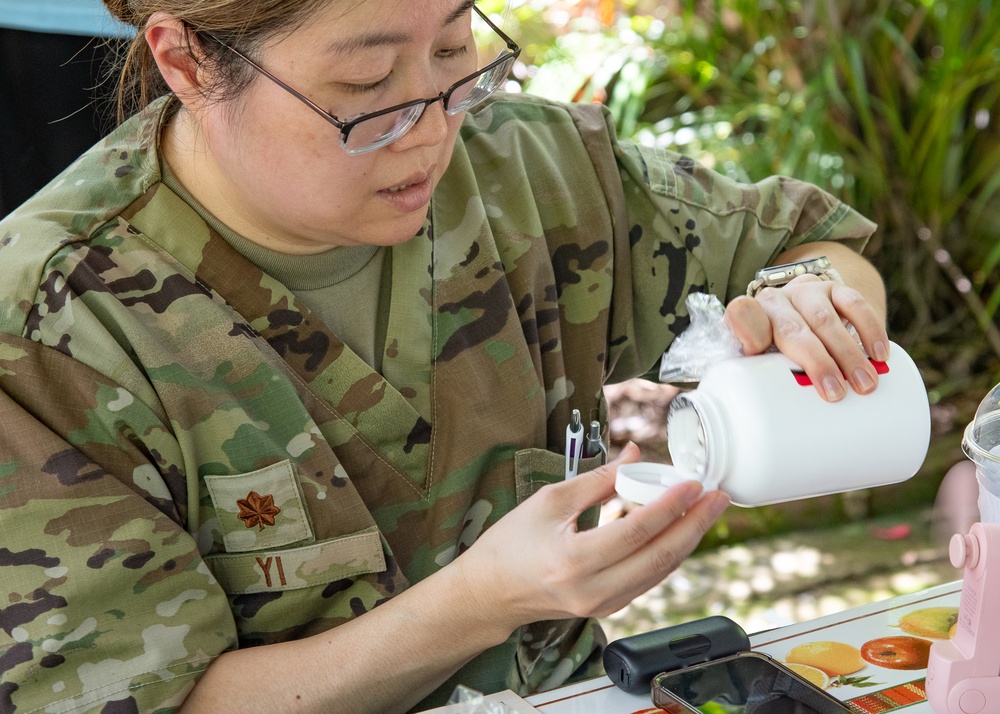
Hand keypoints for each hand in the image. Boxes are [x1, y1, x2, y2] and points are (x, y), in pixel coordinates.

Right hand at [453, 443, 729, 633]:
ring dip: (688, 540)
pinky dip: (668, 555)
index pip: (635, 531)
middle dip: (694, 525)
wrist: (490, 592)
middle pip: (659, 557)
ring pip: (660, 572)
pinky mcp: (607, 608)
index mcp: (572, 560)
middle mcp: (591, 590)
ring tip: (707, 511)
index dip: (669, 506)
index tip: (692, 483)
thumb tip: (634, 455)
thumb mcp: (549, 501)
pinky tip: (680, 532)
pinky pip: (648, 581)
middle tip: (717, 497)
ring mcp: (601, 605)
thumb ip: (596, 480)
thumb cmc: (511, 544)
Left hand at [724, 274, 888, 401]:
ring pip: (826, 319)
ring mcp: (806, 292)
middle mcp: (776, 300)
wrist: (802, 312)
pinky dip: (869, 330)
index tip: (755, 347)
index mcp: (752, 319)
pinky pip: (855, 304)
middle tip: (837, 393)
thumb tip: (774, 412)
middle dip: (818, 362)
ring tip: (865, 383)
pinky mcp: (835, 288)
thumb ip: (764, 375)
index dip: (748, 330)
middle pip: (794, 330)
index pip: (746, 321)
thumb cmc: (781, 348)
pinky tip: (880, 354)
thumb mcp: (763, 360)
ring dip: (848, 353)